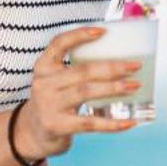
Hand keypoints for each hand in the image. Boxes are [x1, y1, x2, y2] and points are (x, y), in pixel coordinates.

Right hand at [14, 28, 144, 160]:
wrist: (31, 134)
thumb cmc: (54, 102)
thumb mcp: (56, 81)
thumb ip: (77, 72)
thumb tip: (120, 64)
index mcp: (44, 67)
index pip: (59, 43)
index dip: (80, 35)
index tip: (104, 31)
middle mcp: (44, 83)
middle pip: (82, 71)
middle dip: (112, 67)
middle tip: (135, 66)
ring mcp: (49, 105)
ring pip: (86, 92)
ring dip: (114, 88)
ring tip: (135, 86)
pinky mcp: (57, 126)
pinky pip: (90, 123)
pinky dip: (112, 123)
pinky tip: (129, 122)